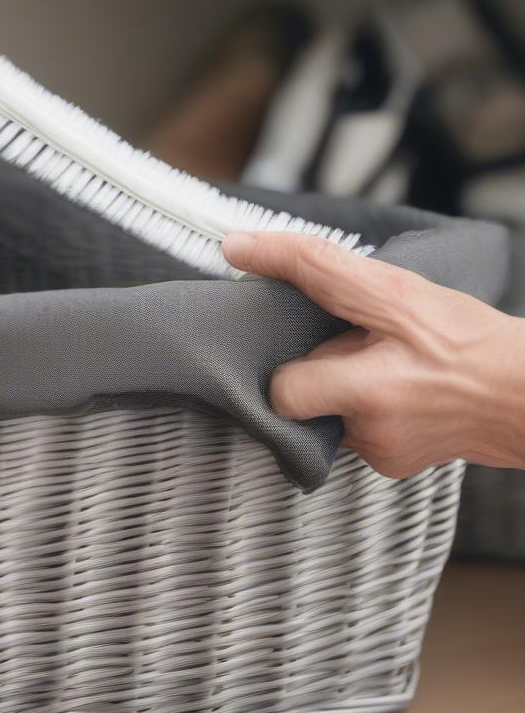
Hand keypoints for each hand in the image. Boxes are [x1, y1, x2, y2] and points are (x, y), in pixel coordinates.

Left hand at [222, 231, 524, 477]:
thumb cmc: (471, 343)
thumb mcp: (395, 290)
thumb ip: (313, 268)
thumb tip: (241, 249)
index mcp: (368, 390)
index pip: (281, 389)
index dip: (287, 359)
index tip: (298, 336)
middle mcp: (368, 431)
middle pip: (301, 397)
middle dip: (318, 367)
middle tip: (359, 347)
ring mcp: (379, 452)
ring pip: (326, 410)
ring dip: (342, 386)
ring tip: (387, 367)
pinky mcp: (390, 463)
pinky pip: (352, 427)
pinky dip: (364, 406)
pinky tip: (397, 390)